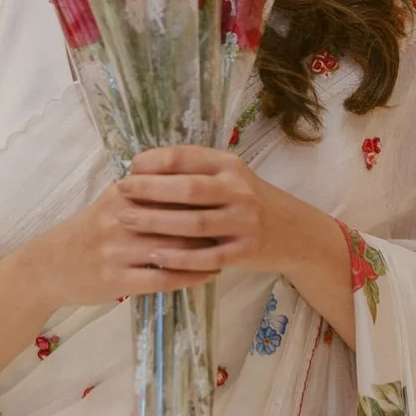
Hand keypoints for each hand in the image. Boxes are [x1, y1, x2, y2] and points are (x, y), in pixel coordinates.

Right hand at [19, 180, 220, 313]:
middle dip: (209, 223)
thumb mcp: (111, 203)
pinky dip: (189, 276)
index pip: (169, 189)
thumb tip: (187, 177)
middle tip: (236, 226)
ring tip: (228, 251)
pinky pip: (162, 278)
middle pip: (176, 218)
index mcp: (122, 195)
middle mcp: (119, 220)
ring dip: (205, 252)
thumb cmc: (87, 232)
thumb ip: (144, 192)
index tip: (228, 196)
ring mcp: (118, 251)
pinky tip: (208, 274)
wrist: (49, 266)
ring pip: (172, 249)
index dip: (201, 194)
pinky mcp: (117, 280)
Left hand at [120, 145, 359, 350]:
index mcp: (230, 165)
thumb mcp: (231, 177)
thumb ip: (197, 171)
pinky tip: (155, 257)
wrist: (295, 232)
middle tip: (120, 191)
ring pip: (193, 223)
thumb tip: (144, 168)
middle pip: (187, 189)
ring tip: (127, 220)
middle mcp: (239, 190)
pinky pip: (207, 256)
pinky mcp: (245, 251)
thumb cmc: (251, 201)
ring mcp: (244, 222)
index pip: (188, 157)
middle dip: (150, 189)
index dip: (155, 160)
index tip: (131, 166)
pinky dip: (180, 258)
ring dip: (157, 222)